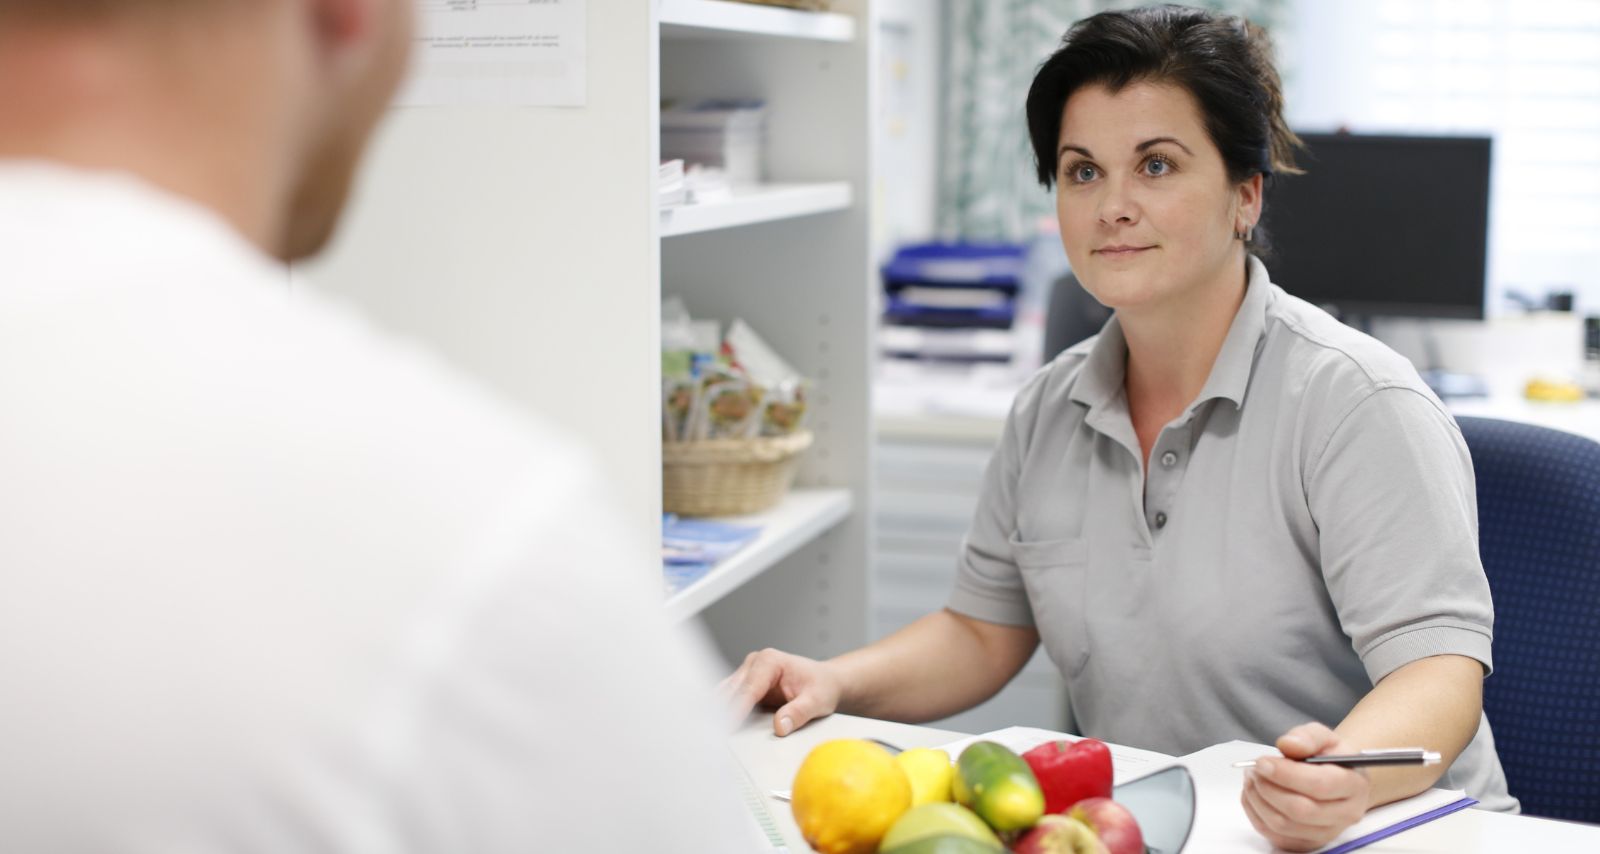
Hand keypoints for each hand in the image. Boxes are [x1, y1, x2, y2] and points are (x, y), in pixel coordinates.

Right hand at [718, 648, 842, 736]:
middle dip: (720, 711)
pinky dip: (722, 713)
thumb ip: (798, 712)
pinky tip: (717, 728)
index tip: (727, 727)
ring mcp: (747, 674)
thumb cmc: (822, 686)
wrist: (826, 682)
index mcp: (770, 661)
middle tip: (712, 734)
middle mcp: (754, 664)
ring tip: (709, 733)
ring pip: (725, 694)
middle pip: (731, 690)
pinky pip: (729, 699)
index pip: (748, 688)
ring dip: (717, 712)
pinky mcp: (745, 686)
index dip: (736, 709)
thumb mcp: (817, 701)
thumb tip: (779, 726)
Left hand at [1240, 722, 1371, 851]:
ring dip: (1258, 800)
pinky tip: (1254, 794)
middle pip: (1300, 810)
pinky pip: (1274, 835)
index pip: (1320, 785)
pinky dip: (1255, 813)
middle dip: (1269, 788)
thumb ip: (1307, 737)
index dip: (1286, 774)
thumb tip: (1287, 745)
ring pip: (1283, 825)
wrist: (1337, 779)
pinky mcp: (1307, 843)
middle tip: (1254, 769)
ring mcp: (1327, 833)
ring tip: (1252, 778)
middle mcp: (1345, 814)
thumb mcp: (1324, 736)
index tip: (1262, 762)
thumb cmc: (1329, 756)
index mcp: (1354, 785)